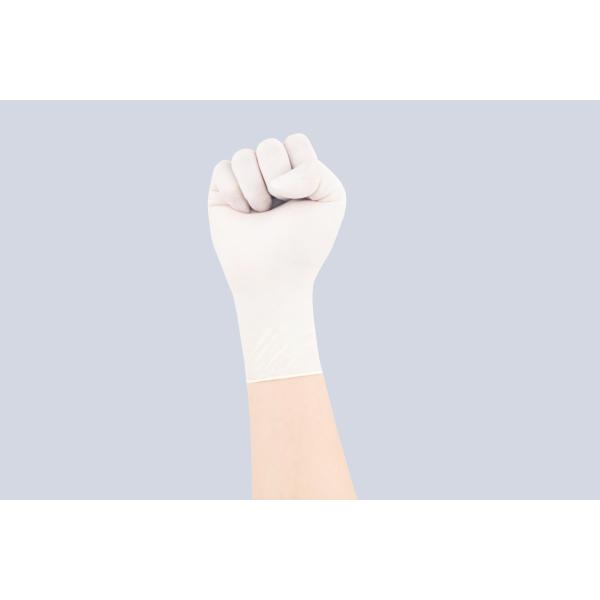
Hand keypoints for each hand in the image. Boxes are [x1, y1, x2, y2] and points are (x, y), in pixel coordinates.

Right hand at [208, 134, 345, 381]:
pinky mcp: (221, 192)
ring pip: (243, 156)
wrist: (274, 277)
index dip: (299, 168)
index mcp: (299, 171)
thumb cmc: (304, 243)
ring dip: (255, 191)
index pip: (295, 142)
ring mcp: (246, 181)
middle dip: (276, 179)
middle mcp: (271, 173)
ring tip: (260, 214)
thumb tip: (272, 179)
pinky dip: (235, 194)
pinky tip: (242, 214)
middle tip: (278, 208)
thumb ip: (315, 169)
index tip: (304, 199)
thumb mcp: (330, 199)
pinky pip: (222, 169)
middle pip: (269, 146)